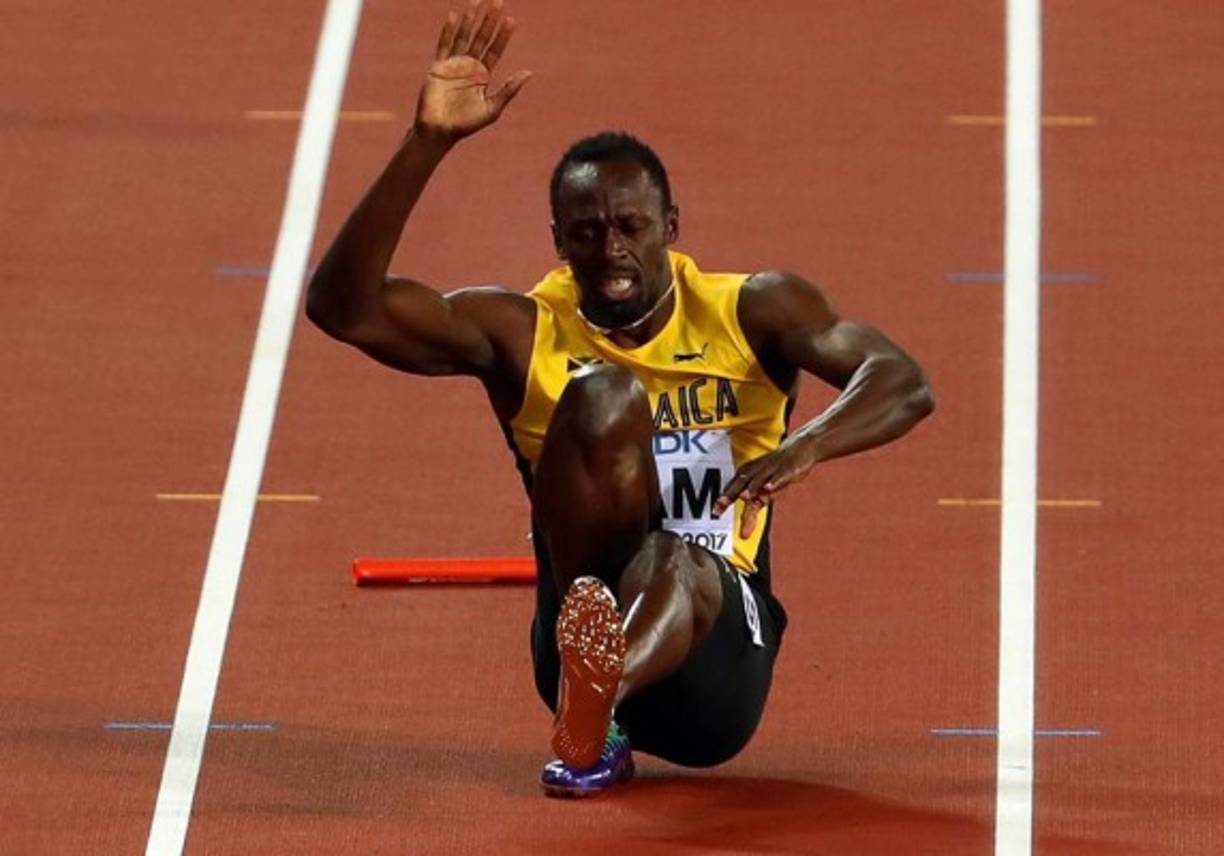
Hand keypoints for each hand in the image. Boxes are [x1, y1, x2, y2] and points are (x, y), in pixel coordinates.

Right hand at [414, 0, 532, 142]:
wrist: (440, 131)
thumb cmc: (466, 124)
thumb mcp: (492, 108)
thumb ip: (509, 90)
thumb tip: (530, 72)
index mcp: (483, 76)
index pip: (495, 50)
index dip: (503, 35)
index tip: (511, 20)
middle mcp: (469, 67)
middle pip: (481, 38)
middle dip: (489, 20)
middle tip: (498, 1)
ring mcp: (454, 65)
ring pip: (464, 37)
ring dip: (470, 20)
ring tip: (477, 1)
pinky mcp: (438, 67)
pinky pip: (445, 45)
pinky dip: (449, 31)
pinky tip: (454, 16)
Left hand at [712, 435, 818, 538]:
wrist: (801, 447)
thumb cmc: (778, 472)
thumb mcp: (763, 493)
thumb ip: (752, 512)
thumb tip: (743, 535)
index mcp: (748, 474)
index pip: (732, 488)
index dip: (723, 499)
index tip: (715, 512)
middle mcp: (757, 471)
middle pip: (741, 483)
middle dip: (730, 494)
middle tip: (720, 506)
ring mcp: (771, 470)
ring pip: (759, 480)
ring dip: (751, 488)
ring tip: (744, 497)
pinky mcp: (787, 470)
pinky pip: (779, 476)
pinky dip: (773, 482)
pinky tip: (768, 489)